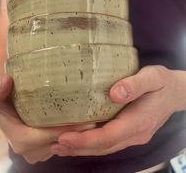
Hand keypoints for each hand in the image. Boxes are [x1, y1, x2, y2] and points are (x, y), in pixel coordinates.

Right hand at [0, 73, 94, 163]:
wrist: (5, 98)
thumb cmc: (1, 93)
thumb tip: (5, 80)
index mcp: (17, 137)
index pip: (41, 138)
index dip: (62, 131)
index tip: (82, 121)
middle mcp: (28, 148)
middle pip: (57, 143)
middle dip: (76, 134)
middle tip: (97, 120)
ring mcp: (37, 149)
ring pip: (62, 144)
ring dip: (78, 135)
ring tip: (96, 119)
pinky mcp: (45, 144)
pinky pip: (63, 141)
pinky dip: (74, 132)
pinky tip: (87, 120)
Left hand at [51, 65, 185, 156]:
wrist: (175, 92)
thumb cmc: (162, 82)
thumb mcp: (152, 77)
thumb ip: (134, 85)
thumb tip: (115, 93)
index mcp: (139, 121)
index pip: (108, 136)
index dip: (85, 140)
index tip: (64, 138)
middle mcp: (135, 133)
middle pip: (103, 146)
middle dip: (78, 147)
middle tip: (54, 145)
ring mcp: (133, 135)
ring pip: (104, 147)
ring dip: (81, 148)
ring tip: (58, 146)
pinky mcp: (129, 132)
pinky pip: (108, 142)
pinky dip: (91, 143)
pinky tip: (77, 140)